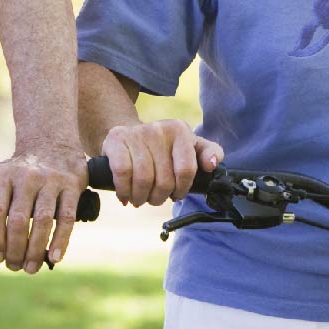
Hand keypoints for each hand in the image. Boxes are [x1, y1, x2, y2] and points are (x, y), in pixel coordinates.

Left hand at [0, 145, 86, 272]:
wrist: (52, 143)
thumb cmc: (21, 170)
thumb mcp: (0, 178)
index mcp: (3, 176)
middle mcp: (27, 177)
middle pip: (19, 220)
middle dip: (15, 249)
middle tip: (13, 266)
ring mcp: (51, 181)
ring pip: (43, 221)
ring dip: (36, 250)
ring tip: (31, 268)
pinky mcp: (72, 186)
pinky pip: (67, 218)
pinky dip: (61, 241)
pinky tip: (55, 258)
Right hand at [101, 119, 222, 206]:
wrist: (130, 137)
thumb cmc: (164, 149)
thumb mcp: (190, 147)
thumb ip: (210, 153)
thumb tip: (211, 165)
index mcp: (180, 130)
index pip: (186, 170)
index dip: (181, 189)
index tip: (175, 195)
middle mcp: (159, 129)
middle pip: (163, 180)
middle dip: (159, 197)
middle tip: (154, 198)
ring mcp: (137, 133)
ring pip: (143, 179)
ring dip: (141, 197)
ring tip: (140, 199)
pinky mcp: (117, 139)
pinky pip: (122, 173)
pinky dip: (124, 190)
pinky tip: (125, 195)